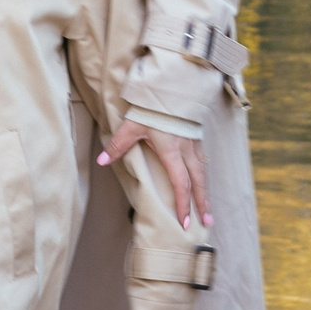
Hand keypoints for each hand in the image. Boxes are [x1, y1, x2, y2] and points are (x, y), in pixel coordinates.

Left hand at [98, 117, 211, 233]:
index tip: (184, 222)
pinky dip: (204, 178)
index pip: (179, 183)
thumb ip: (118, 145)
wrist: (171, 87)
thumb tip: (102, 161)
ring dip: (206, 193)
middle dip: (201, 203)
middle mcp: (186, 150)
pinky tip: (203, 185)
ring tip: (208, 211)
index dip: (182, 203)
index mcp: (172, 151)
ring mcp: (194, 144)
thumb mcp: (132, 125)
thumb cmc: (151, 107)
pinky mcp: (196, 138)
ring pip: (203, 173)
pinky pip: (203, 163)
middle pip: (197, 182)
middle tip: (207, 223)